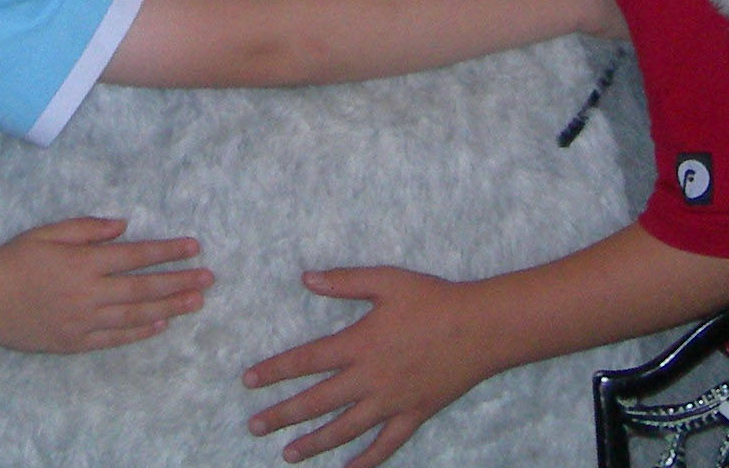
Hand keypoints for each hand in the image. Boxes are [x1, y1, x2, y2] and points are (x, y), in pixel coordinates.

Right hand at [0, 217, 210, 353]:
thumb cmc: (14, 260)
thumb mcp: (48, 232)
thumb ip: (87, 228)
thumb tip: (123, 226)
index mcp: (84, 262)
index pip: (136, 255)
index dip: (167, 251)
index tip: (194, 247)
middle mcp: (89, 293)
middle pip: (143, 287)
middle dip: (179, 281)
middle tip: (209, 278)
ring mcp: (83, 321)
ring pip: (135, 315)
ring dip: (169, 307)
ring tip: (196, 302)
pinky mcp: (75, 342)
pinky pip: (114, 338)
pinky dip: (140, 333)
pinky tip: (161, 326)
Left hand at [243, 267, 500, 467]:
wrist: (480, 328)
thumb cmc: (433, 299)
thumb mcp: (386, 281)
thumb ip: (345, 282)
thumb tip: (306, 278)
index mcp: (358, 344)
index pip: (305, 361)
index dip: (274, 372)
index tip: (247, 382)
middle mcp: (369, 379)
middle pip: (316, 402)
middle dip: (282, 415)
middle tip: (255, 427)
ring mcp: (391, 402)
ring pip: (344, 430)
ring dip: (314, 443)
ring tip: (288, 454)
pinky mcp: (414, 416)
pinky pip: (385, 446)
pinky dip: (366, 461)